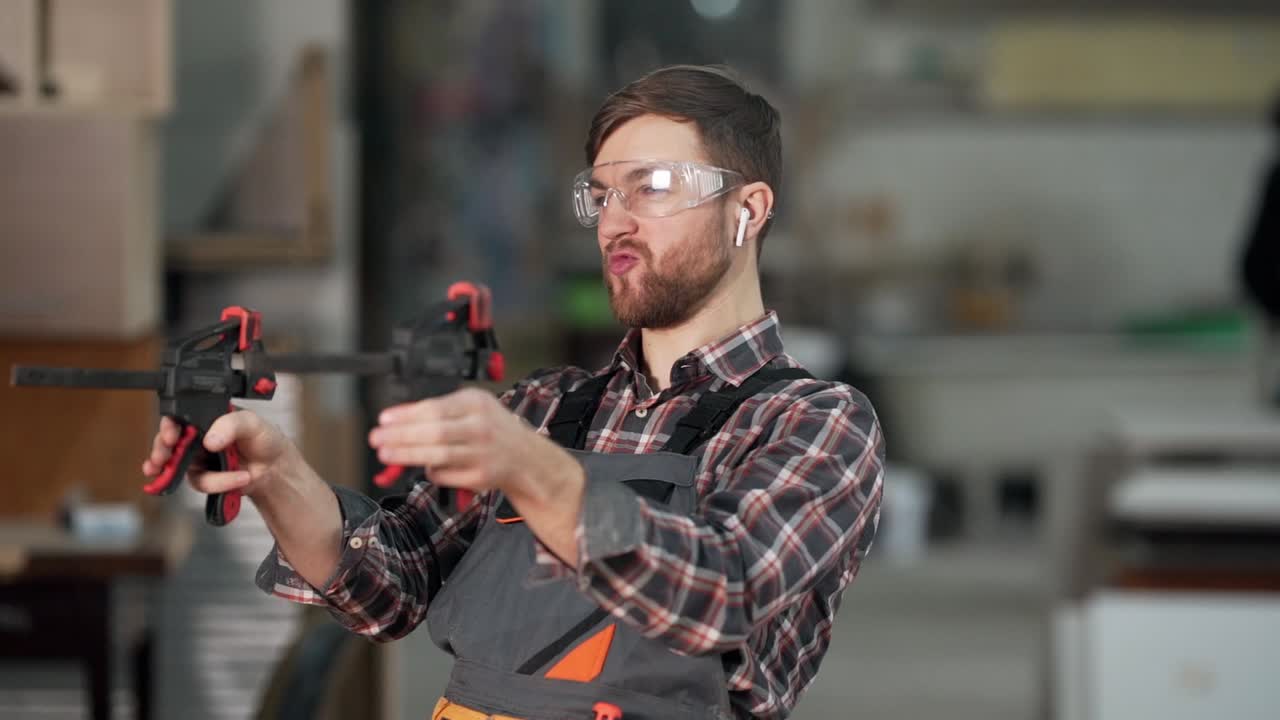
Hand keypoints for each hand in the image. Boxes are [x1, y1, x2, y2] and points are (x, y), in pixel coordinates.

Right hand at [141, 410, 298, 499]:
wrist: (275, 466)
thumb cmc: (264, 438)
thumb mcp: (251, 423)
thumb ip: (231, 425)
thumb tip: (210, 440)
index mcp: (206, 418)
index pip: (178, 418)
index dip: (168, 426)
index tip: (170, 436)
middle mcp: (197, 438)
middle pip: (167, 444)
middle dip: (162, 452)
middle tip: (163, 459)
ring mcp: (199, 459)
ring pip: (180, 468)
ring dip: (206, 475)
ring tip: (227, 473)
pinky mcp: (205, 478)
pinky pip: (202, 483)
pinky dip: (221, 482)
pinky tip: (240, 478)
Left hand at [368, 387, 576, 501]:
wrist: (526, 456)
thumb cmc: (491, 428)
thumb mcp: (470, 407)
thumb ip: (437, 409)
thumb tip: (396, 415)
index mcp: (477, 403)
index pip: (435, 408)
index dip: (406, 415)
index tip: (383, 419)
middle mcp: (482, 427)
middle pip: (434, 433)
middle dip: (400, 436)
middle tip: (377, 439)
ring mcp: (482, 454)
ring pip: (437, 456)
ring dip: (407, 455)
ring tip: (386, 454)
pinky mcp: (481, 477)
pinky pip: (445, 475)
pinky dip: (430, 471)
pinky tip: (424, 466)